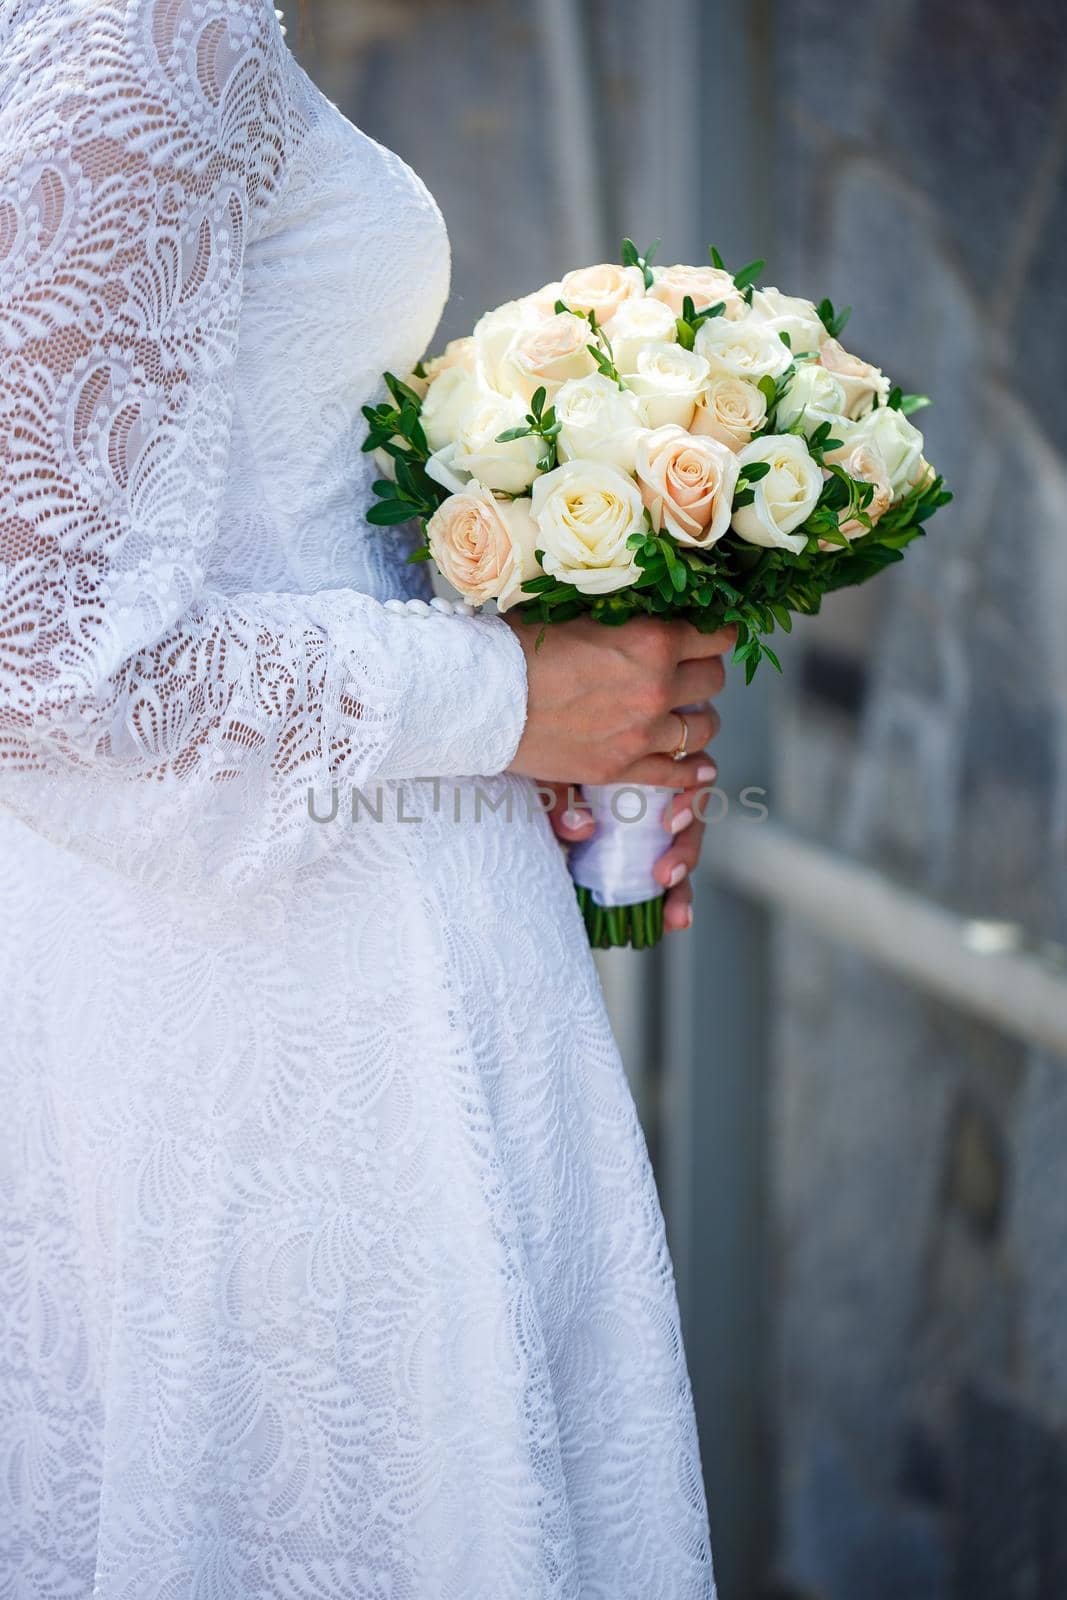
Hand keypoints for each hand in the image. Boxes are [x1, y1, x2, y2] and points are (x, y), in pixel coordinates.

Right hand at [505, 615, 733, 786]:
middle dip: (705, 669)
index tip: (711, 632)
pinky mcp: (621, 769)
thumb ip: (618, 614)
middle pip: (713, 679)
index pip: (716, 636)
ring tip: (685, 710)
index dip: (717, 632)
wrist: (480, 700)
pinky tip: (699, 766)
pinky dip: (692, 769)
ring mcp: (642, 735)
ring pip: (703, 727)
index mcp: (651, 642)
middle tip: (688, 667)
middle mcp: (657, 689)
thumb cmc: (517, 646)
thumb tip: (641, 604)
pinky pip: (675, 774)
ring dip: (698, 716)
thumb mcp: (573, 611)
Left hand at [544, 767, 714, 934]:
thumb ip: (562, 797)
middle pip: (692, 821)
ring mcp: (652, 828)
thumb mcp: (549, 774)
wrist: (529, 768)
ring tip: (676, 915)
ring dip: (684, 887)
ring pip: (683, 854)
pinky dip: (673, 903)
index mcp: (644, 763)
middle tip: (665, 875)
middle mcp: (657, 794)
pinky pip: (668, 879)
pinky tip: (676, 921)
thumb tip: (581, 828)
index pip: (687, 775)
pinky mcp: (643, 858)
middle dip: (685, 851)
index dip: (688, 800)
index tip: (670, 823)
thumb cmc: (547, 761)